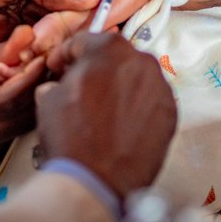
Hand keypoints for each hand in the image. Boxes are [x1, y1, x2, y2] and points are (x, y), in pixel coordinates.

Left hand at [0, 0, 97, 68]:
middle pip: (75, 10)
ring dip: (55, 36)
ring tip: (37, 38)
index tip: (100, 4)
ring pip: (61, 32)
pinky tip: (33, 50)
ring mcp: (28, 22)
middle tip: (59, 26)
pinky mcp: (18, 46)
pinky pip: (42, 50)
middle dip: (72, 19)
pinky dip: (42, 51)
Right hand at [0, 39, 47, 164]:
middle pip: (22, 115)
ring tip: (42, 76)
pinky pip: (21, 132)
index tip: (45, 56)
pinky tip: (32, 92)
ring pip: (27, 125)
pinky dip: (31, 110)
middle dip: (41, 86)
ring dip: (40, 98)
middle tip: (51, 64)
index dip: (31, 76)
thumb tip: (29, 34)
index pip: (7, 99)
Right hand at [37, 33, 175, 197]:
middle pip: (115, 57)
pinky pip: (150, 100)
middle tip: (82, 86)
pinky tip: (120, 123)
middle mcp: (141, 61)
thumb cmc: (72, 139)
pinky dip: (136, 106)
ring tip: (103, 108)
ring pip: (136, 78)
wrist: (97, 180)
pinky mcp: (171, 113)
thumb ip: (59, 82)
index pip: (85, 41)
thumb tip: (61, 86)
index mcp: (109, 49)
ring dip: (119, 86)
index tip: (60, 65)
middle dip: (97, 68)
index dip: (67, 54)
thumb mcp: (49, 99)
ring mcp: (160, 87)